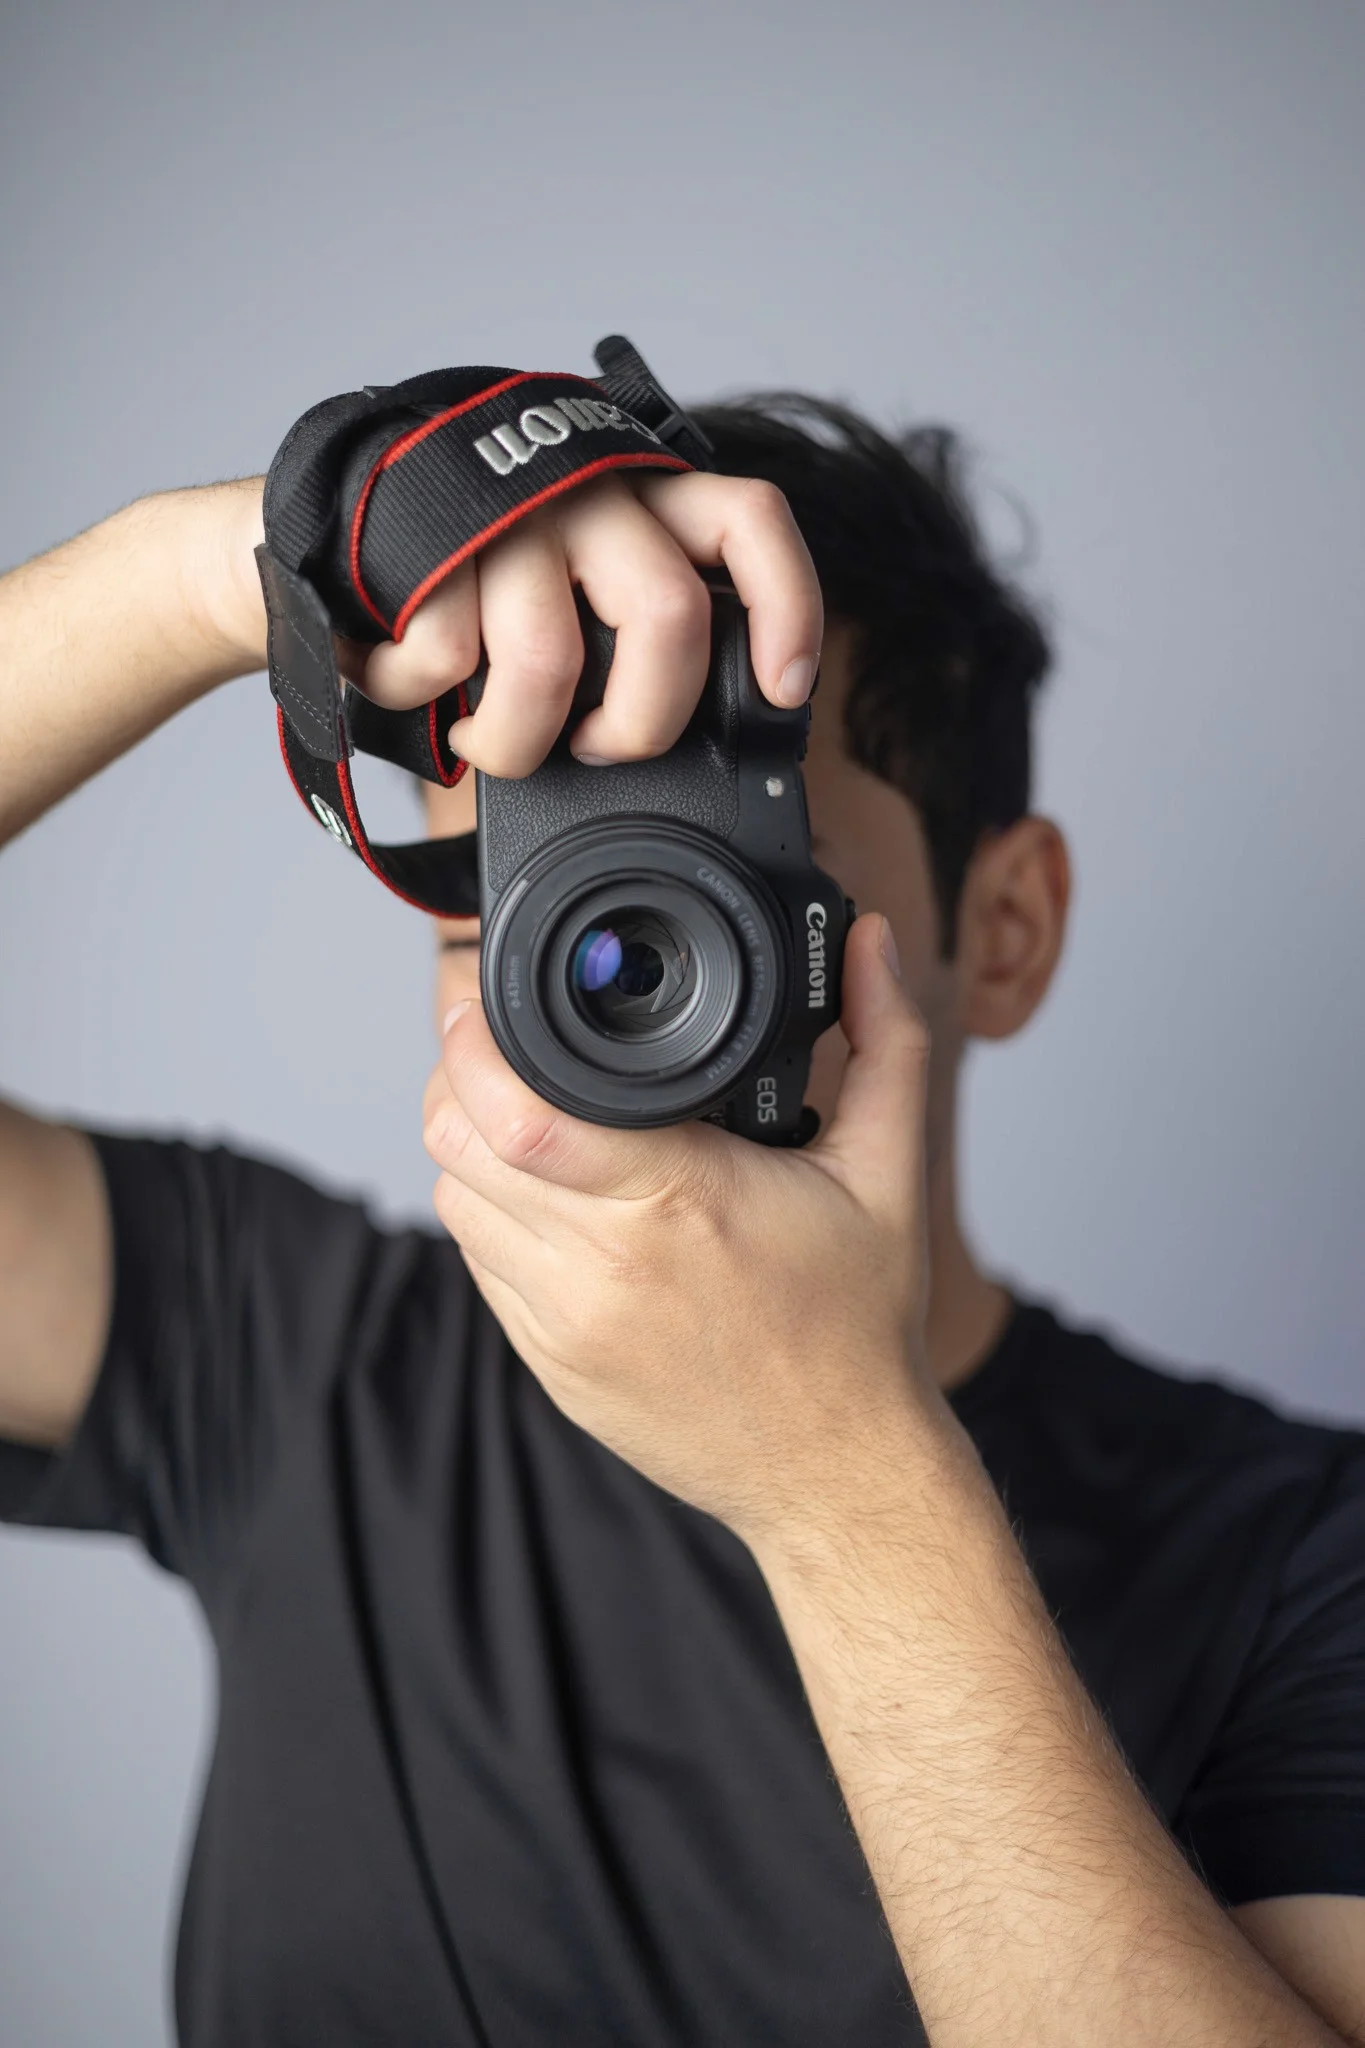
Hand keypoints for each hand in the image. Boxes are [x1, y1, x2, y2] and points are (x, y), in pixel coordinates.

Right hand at [348, 471, 823, 775]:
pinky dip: (423, 703)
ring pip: (550, 660)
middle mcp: (592, 491)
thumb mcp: (585, 574)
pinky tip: (417, 693)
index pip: (751, 521)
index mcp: (649, 496)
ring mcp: (511, 514)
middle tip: (601, 750)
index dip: (786, 607)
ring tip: (494, 745)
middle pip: (668, 616)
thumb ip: (639, 620)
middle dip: (642, 722)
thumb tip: (694, 734)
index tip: (784, 691)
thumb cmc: (488, 567)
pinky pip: (447, 659)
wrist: (347, 507)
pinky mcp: (427, 539)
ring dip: (519, 742)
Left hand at [422, 915, 933, 1540]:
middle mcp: (603, 1264)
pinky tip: (544, 1192)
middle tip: (498, 1042)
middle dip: (460, 1076)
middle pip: (459, 1142)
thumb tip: (874, 940)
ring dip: (471, 1143)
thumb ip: (885, 1040)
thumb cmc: (858, 1326)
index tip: (483, 999)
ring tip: (522, 1111)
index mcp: (678, 1200)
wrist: (837, 1473)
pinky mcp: (546, 1363)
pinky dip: (491, 1212)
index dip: (475, 1043)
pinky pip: (479, 1262)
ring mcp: (564, 1323)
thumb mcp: (889, 1170)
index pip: (517, 1109)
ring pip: (455, 1198)